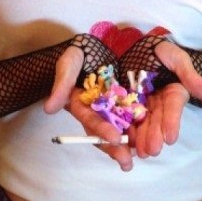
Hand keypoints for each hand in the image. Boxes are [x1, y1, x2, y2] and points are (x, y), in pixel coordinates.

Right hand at [44, 46, 133, 170]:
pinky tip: (152, 141)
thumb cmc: (84, 50)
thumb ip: (62, 81)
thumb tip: (49, 109)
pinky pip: (135, 119)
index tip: (114, 138)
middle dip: (115, 146)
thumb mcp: (72, 60)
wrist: (107, 40)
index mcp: (82, 101)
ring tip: (142, 156)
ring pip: (121, 129)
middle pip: (105, 130)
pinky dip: (142, 130)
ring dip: (130, 144)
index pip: (89, 117)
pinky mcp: (131, 102)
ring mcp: (114, 107)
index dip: (100, 129)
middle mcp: (98, 108)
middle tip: (127, 161)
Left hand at [118, 37, 201, 155]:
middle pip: (156, 120)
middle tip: (152, 151)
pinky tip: (123, 141)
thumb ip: (191, 76)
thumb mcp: (177, 59)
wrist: (135, 43)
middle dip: (154, 135)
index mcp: (173, 93)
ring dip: (140, 138)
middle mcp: (158, 102)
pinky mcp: (125, 103)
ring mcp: (141, 103)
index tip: (171, 138)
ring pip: (141, 122)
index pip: (173, 108)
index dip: (172, 122)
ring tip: (139, 152)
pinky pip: (124, 116)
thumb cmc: (160, 49)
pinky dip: (124, 129)